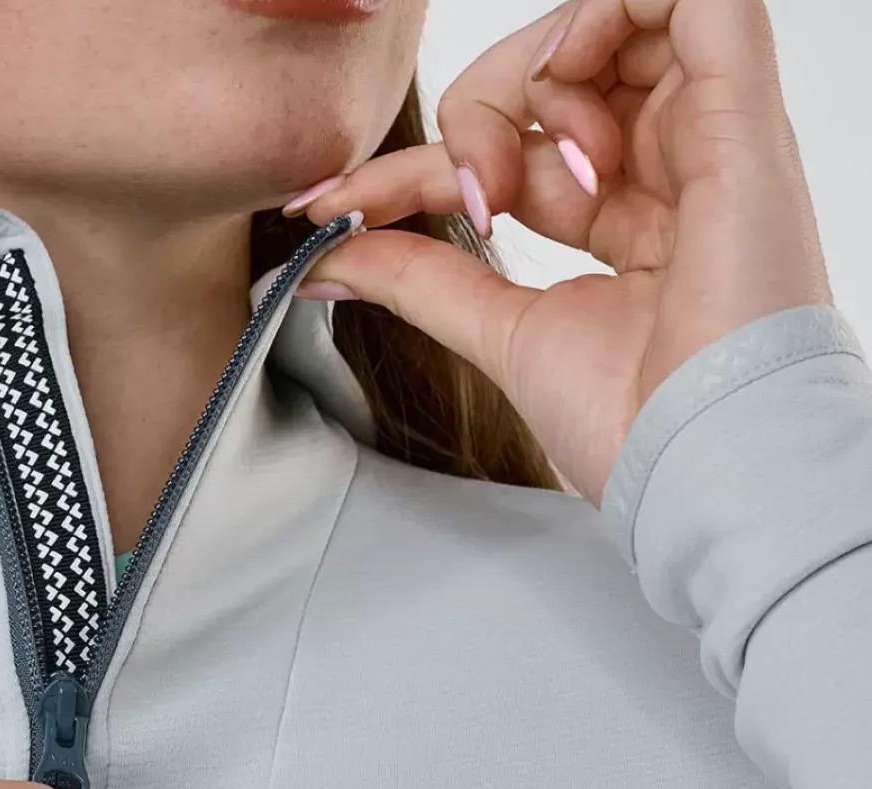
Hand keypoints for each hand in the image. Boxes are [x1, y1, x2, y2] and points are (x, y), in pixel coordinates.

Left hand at [285, 0, 831, 504]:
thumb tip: (330, 256)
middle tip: (467, 197)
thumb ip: (424, 281)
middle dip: (478, 107)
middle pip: (562, 68)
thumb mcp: (502, 334)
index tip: (333, 202)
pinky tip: (562, 81)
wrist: (696, 458)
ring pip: (619, 16)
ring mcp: (710, 133)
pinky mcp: (743, 111)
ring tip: (519, 169)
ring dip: (537, 69)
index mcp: (630, 217)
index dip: (417, 164)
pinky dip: (607, 12)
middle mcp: (672, 165)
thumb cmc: (633, 424)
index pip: (512, 151)